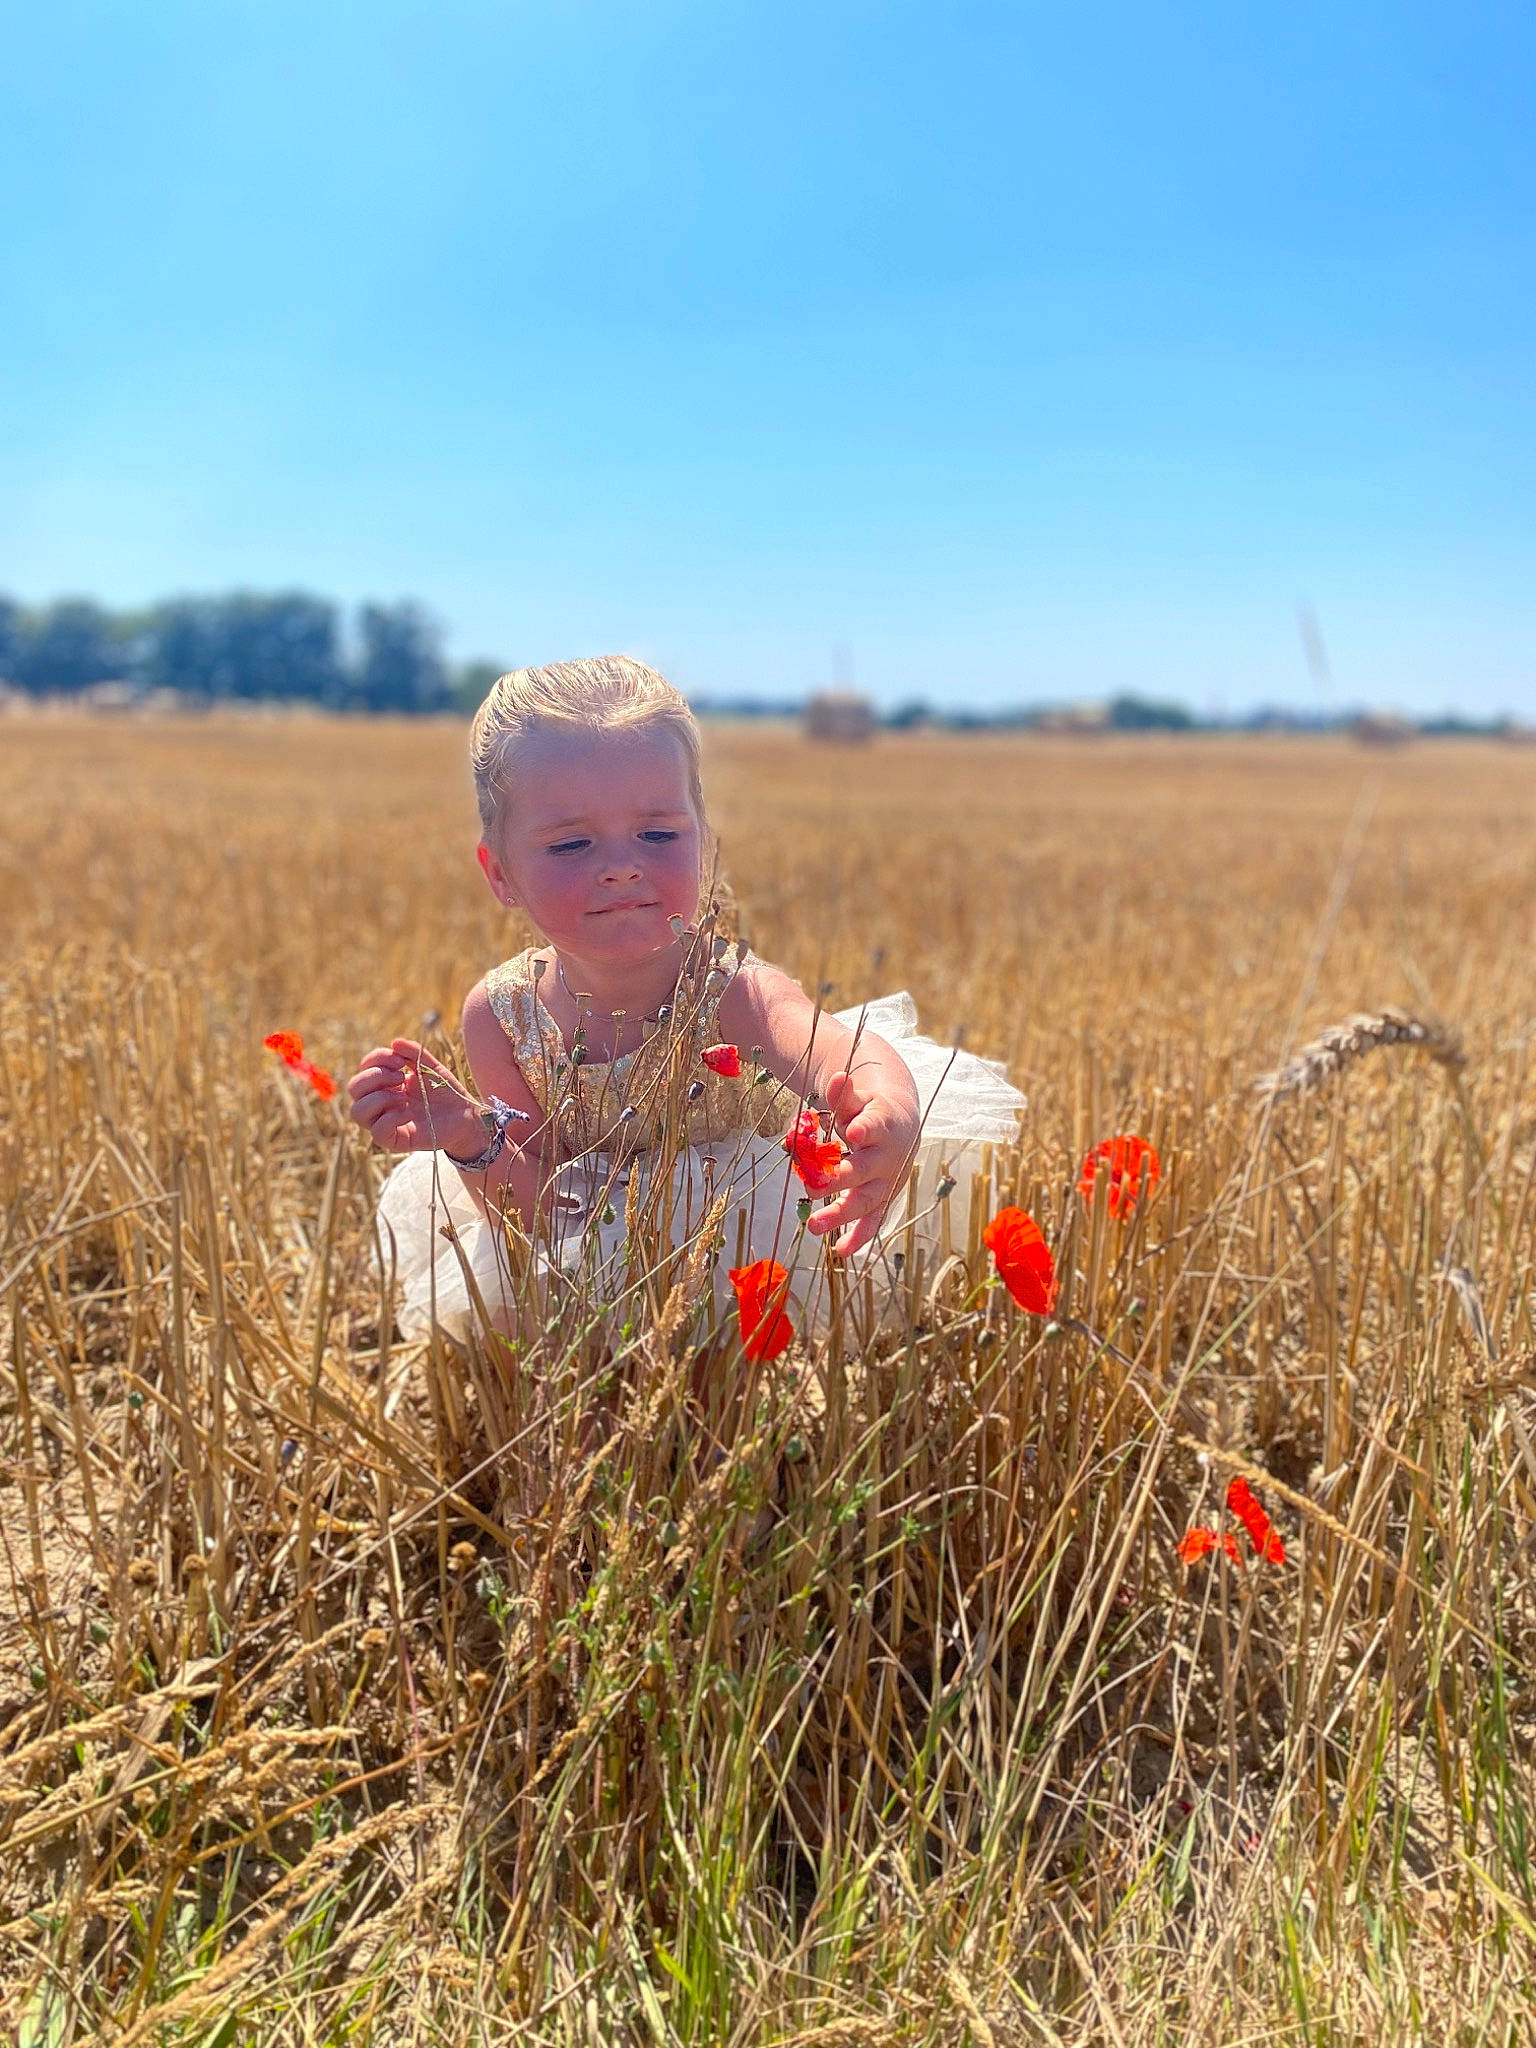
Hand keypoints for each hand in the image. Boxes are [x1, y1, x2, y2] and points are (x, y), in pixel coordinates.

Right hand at [346, 1038, 485, 1156]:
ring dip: (380, 1098)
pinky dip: (391, 1118)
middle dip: (375, 1077)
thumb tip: (395, 1043)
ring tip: (404, 1097)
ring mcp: (385, 1122)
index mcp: (385, 1083)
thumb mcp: (431, 1068)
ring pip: (357, 1111)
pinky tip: (408, 1113)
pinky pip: (377, 1132)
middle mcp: (380, 1102)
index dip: (376, 1059)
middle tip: (401, 1077)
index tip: (399, 1060)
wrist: (465, 1115)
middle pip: (354, 1088)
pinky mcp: (394, 1140)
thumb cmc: (446, 1092)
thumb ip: (414, 1054)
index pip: (364, 1068)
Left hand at [805, 1065, 919, 1257]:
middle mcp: (887, 1156)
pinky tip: (840, 1251)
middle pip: (863, 1170)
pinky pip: (872, 1221)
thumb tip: (837, 1077)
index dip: (866, 1128)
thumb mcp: (858, 1099)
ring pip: (865, 1201)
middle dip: (838, 1180)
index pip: (876, 1125)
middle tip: (811, 1187)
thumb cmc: (869, 1111)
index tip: (855, 1131)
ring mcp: (886, 1181)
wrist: (901, 1126)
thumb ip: (844, 1093)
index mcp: (883, 1124)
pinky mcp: (882, 1198)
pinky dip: (859, 1237)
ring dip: (840, 1215)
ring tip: (814, 1226)